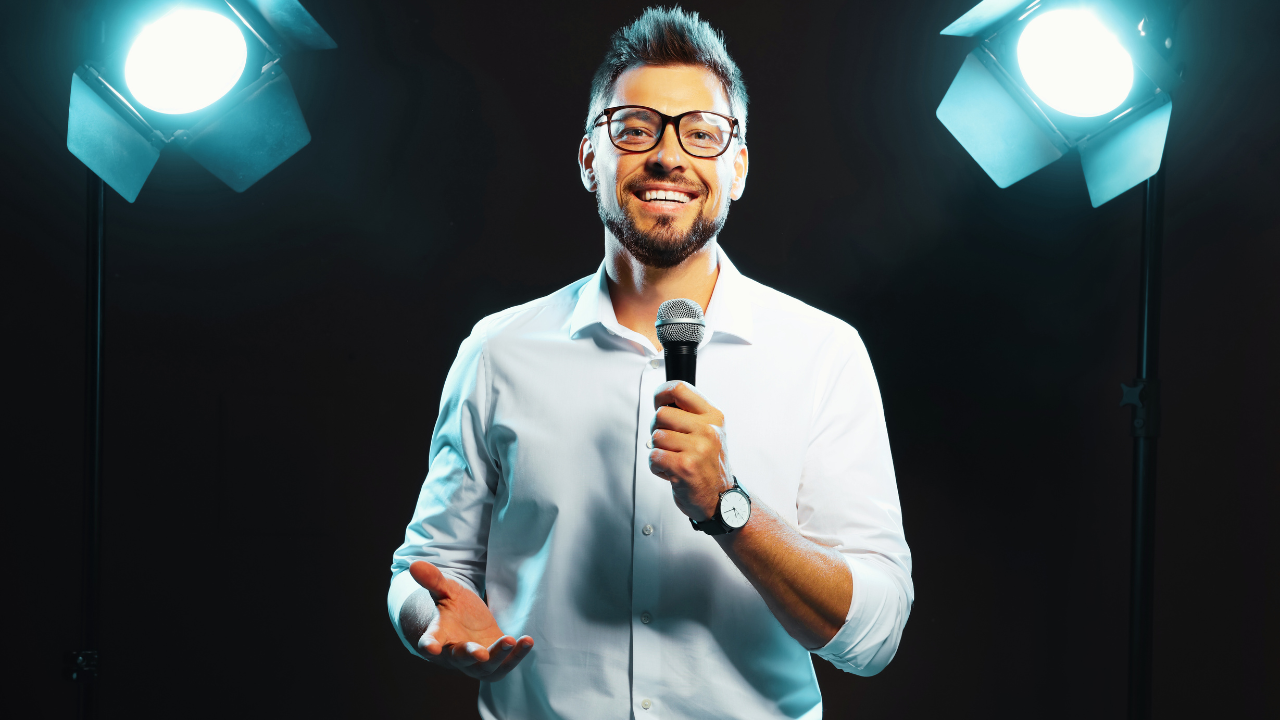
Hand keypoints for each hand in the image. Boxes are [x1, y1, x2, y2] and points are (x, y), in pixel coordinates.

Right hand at [409, 561, 533, 680]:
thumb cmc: (455, 609)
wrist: (470, 626)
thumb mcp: (446, 591)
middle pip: (459, 658)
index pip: (430, 642)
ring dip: (498, 655)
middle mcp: (455, 654)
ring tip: (509, 639)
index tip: (430, 648)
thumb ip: (433, 581)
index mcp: (439, 636)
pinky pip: (507, 664)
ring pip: (486, 666)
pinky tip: (527, 641)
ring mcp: (476, 664)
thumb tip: (414, 564)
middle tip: (480, 652)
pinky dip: (517, 654)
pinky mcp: (496, 665)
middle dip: (469, 655)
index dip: (429, 646)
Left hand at [649, 381, 733, 520]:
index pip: (680, 389)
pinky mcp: (685, 467)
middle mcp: (708, 430)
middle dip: (657, 430)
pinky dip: (657, 467)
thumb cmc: (709, 466)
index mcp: (713, 417)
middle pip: (661, 414)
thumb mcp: (709, 433)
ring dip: (658, 452)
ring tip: (674, 460)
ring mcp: (698, 449)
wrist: (721, 499)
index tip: (658, 402)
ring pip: (655, 437)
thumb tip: (660, 401)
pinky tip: (671, 472)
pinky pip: (654, 456)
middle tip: (669, 444)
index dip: (661, 393)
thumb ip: (689, 415)